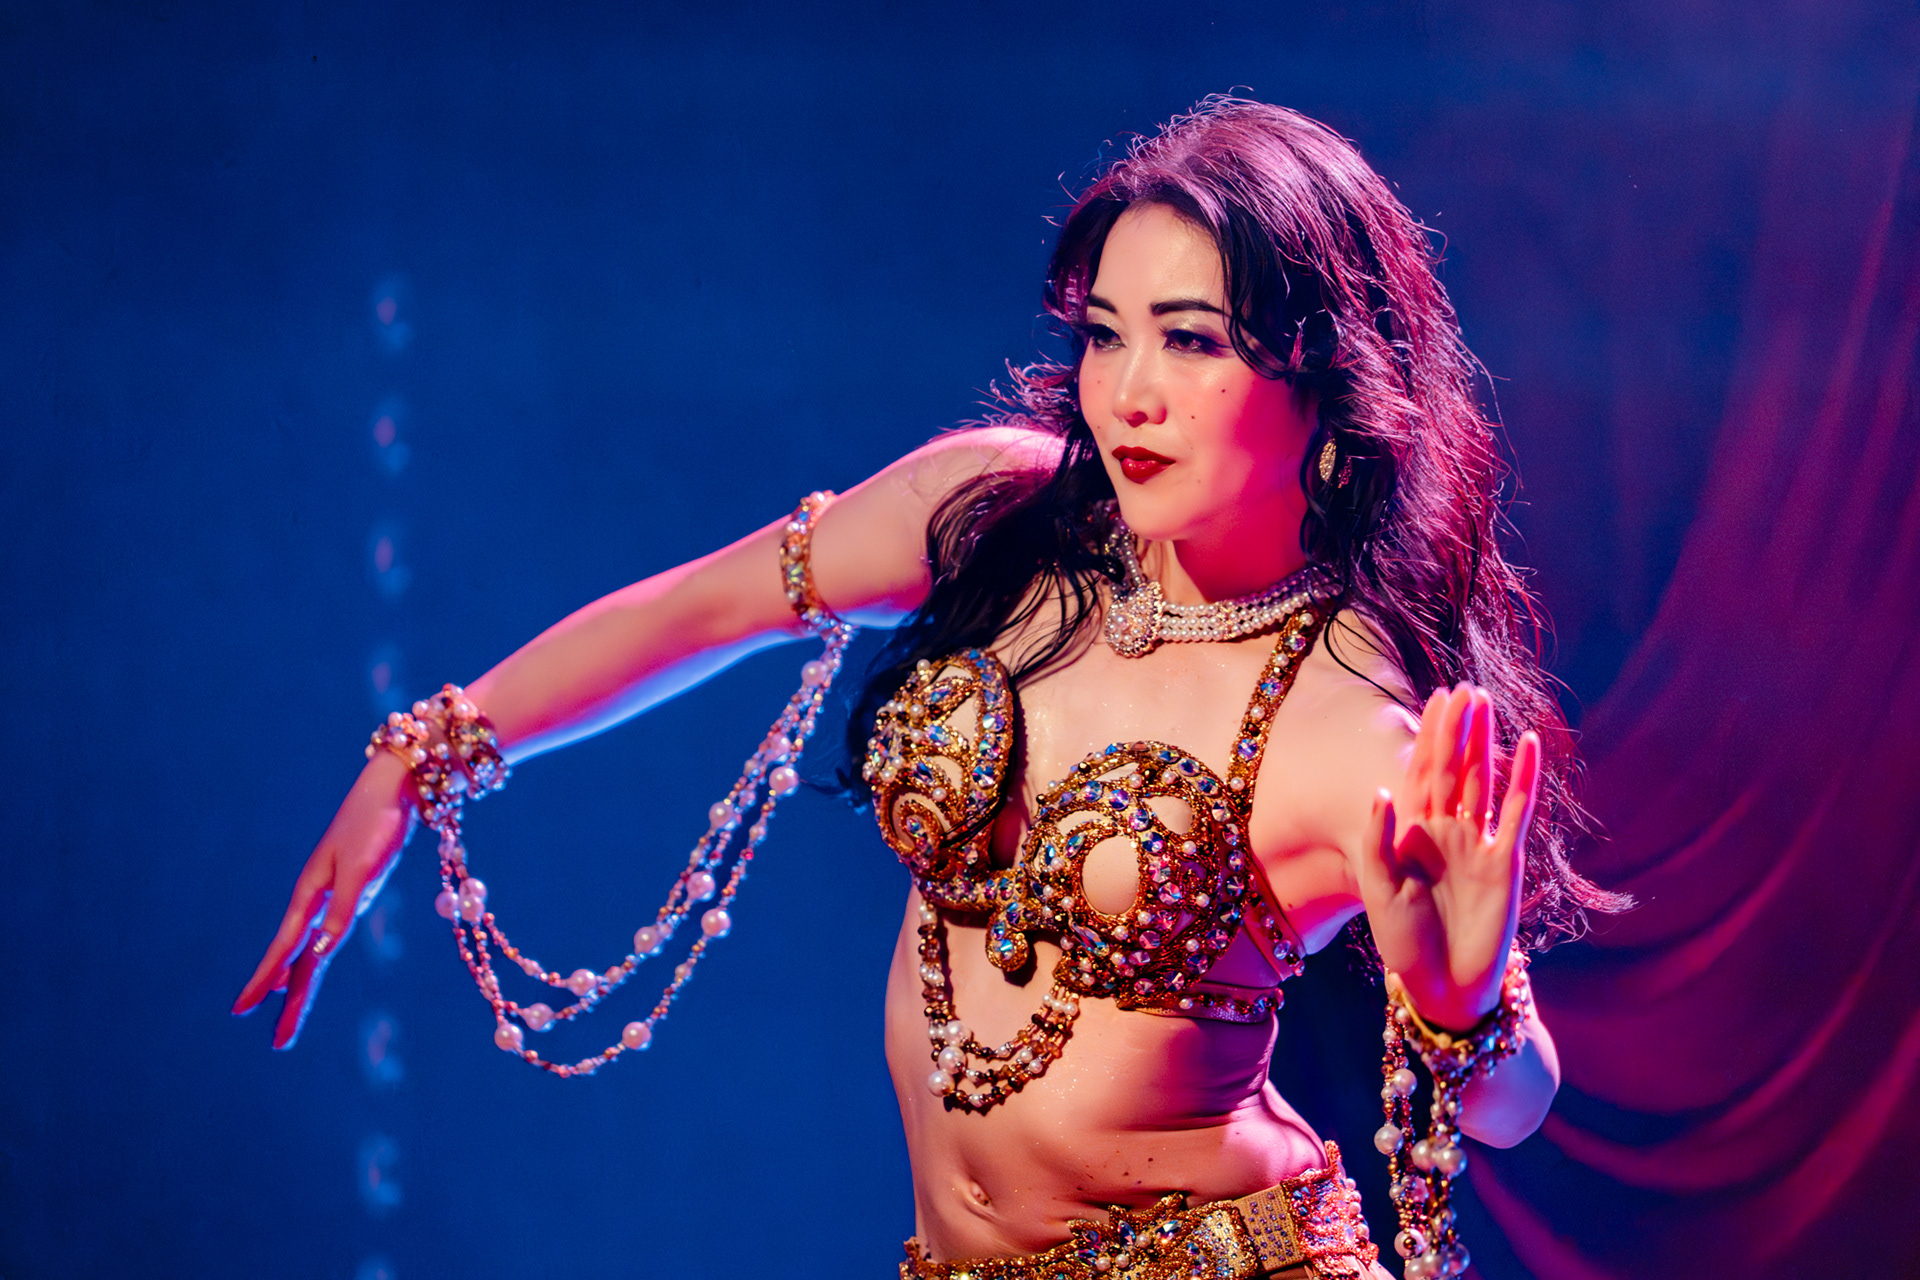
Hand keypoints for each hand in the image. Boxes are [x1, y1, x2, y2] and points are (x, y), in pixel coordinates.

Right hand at [231, 752, 416, 1047]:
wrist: (399, 785)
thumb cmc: (377, 823)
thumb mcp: (361, 870)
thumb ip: (342, 912)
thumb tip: (321, 953)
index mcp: (312, 894)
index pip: (287, 949)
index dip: (265, 980)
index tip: (242, 1011)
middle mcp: (318, 896)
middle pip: (300, 957)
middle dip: (290, 999)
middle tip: (279, 1042)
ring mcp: (335, 891)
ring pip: (312, 945)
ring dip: (299, 978)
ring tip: (278, 1007)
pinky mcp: (356, 883)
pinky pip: (328, 929)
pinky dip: (315, 950)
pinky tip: (310, 958)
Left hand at [1357, 684, 1539, 1031]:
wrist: (1444, 986)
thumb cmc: (1406, 941)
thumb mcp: (1380, 889)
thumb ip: (1378, 839)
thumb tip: (1381, 789)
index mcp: (1412, 833)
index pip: (1421, 773)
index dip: (1428, 737)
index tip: (1434, 698)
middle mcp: (1446, 831)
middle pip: (1452, 768)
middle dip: (1456, 729)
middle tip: (1464, 687)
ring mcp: (1477, 844)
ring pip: (1482, 781)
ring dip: (1483, 743)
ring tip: (1487, 703)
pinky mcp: (1504, 863)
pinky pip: (1516, 813)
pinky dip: (1523, 780)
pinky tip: (1529, 747)